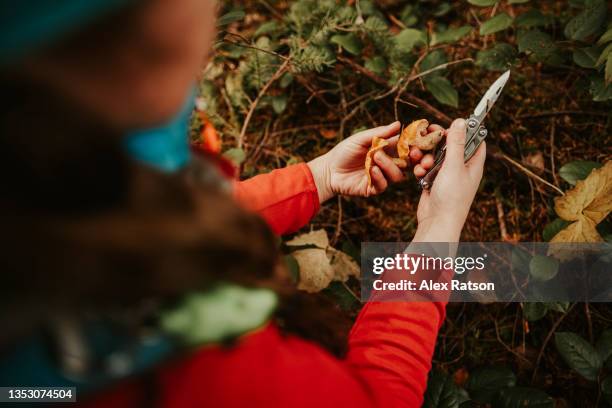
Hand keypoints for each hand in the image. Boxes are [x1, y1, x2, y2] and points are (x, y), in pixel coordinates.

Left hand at [307, 122, 434, 202]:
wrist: (328, 170)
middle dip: (415, 161)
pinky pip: (384, 185)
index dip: (416, 146)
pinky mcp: (374, 188)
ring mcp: (382, 177)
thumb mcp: (361, 139)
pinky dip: (379, 176)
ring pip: (398, 175)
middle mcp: (388, 164)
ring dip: (389, 166)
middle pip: (409, 164)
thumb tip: (398, 124)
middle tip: (413, 154)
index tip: (420, 142)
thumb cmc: (344, 152)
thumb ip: (379, 133)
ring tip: (375, 158)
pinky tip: (371, 170)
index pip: (408, 148)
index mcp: (387, 150)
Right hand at [413, 119, 485, 241]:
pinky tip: (419, 174)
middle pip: (450, 146)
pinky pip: (427, 168)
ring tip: (424, 164)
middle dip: (437, 143)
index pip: (474, 140)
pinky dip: (421, 169)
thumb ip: (456, 143)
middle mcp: (461, 168)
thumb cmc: (451, 197)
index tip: (450, 125)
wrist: (437, 222)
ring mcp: (447, 176)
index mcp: (473, 164)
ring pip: (435, 156)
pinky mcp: (434, 182)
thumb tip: (461, 121)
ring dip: (426, 156)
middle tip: (428, 137)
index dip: (463, 130)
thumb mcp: (454, 166)